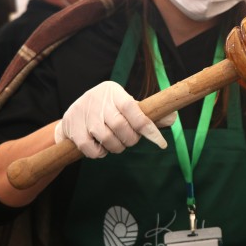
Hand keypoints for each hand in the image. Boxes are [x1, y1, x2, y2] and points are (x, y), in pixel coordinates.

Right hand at [54, 81, 175, 157]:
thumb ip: (148, 114)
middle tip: (129, 140)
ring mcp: (84, 114)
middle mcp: (98, 100)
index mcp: (114, 92)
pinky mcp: (73, 128)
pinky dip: (100, 153)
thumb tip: (172, 118)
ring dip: (116, 147)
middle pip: (121, 127)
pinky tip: (101, 148)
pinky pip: (91, 149)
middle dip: (130, 139)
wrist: (73, 113)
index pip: (134, 109)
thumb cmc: (108, 110)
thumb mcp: (126, 106)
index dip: (148, 127)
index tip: (161, 142)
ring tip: (116, 143)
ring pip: (107, 138)